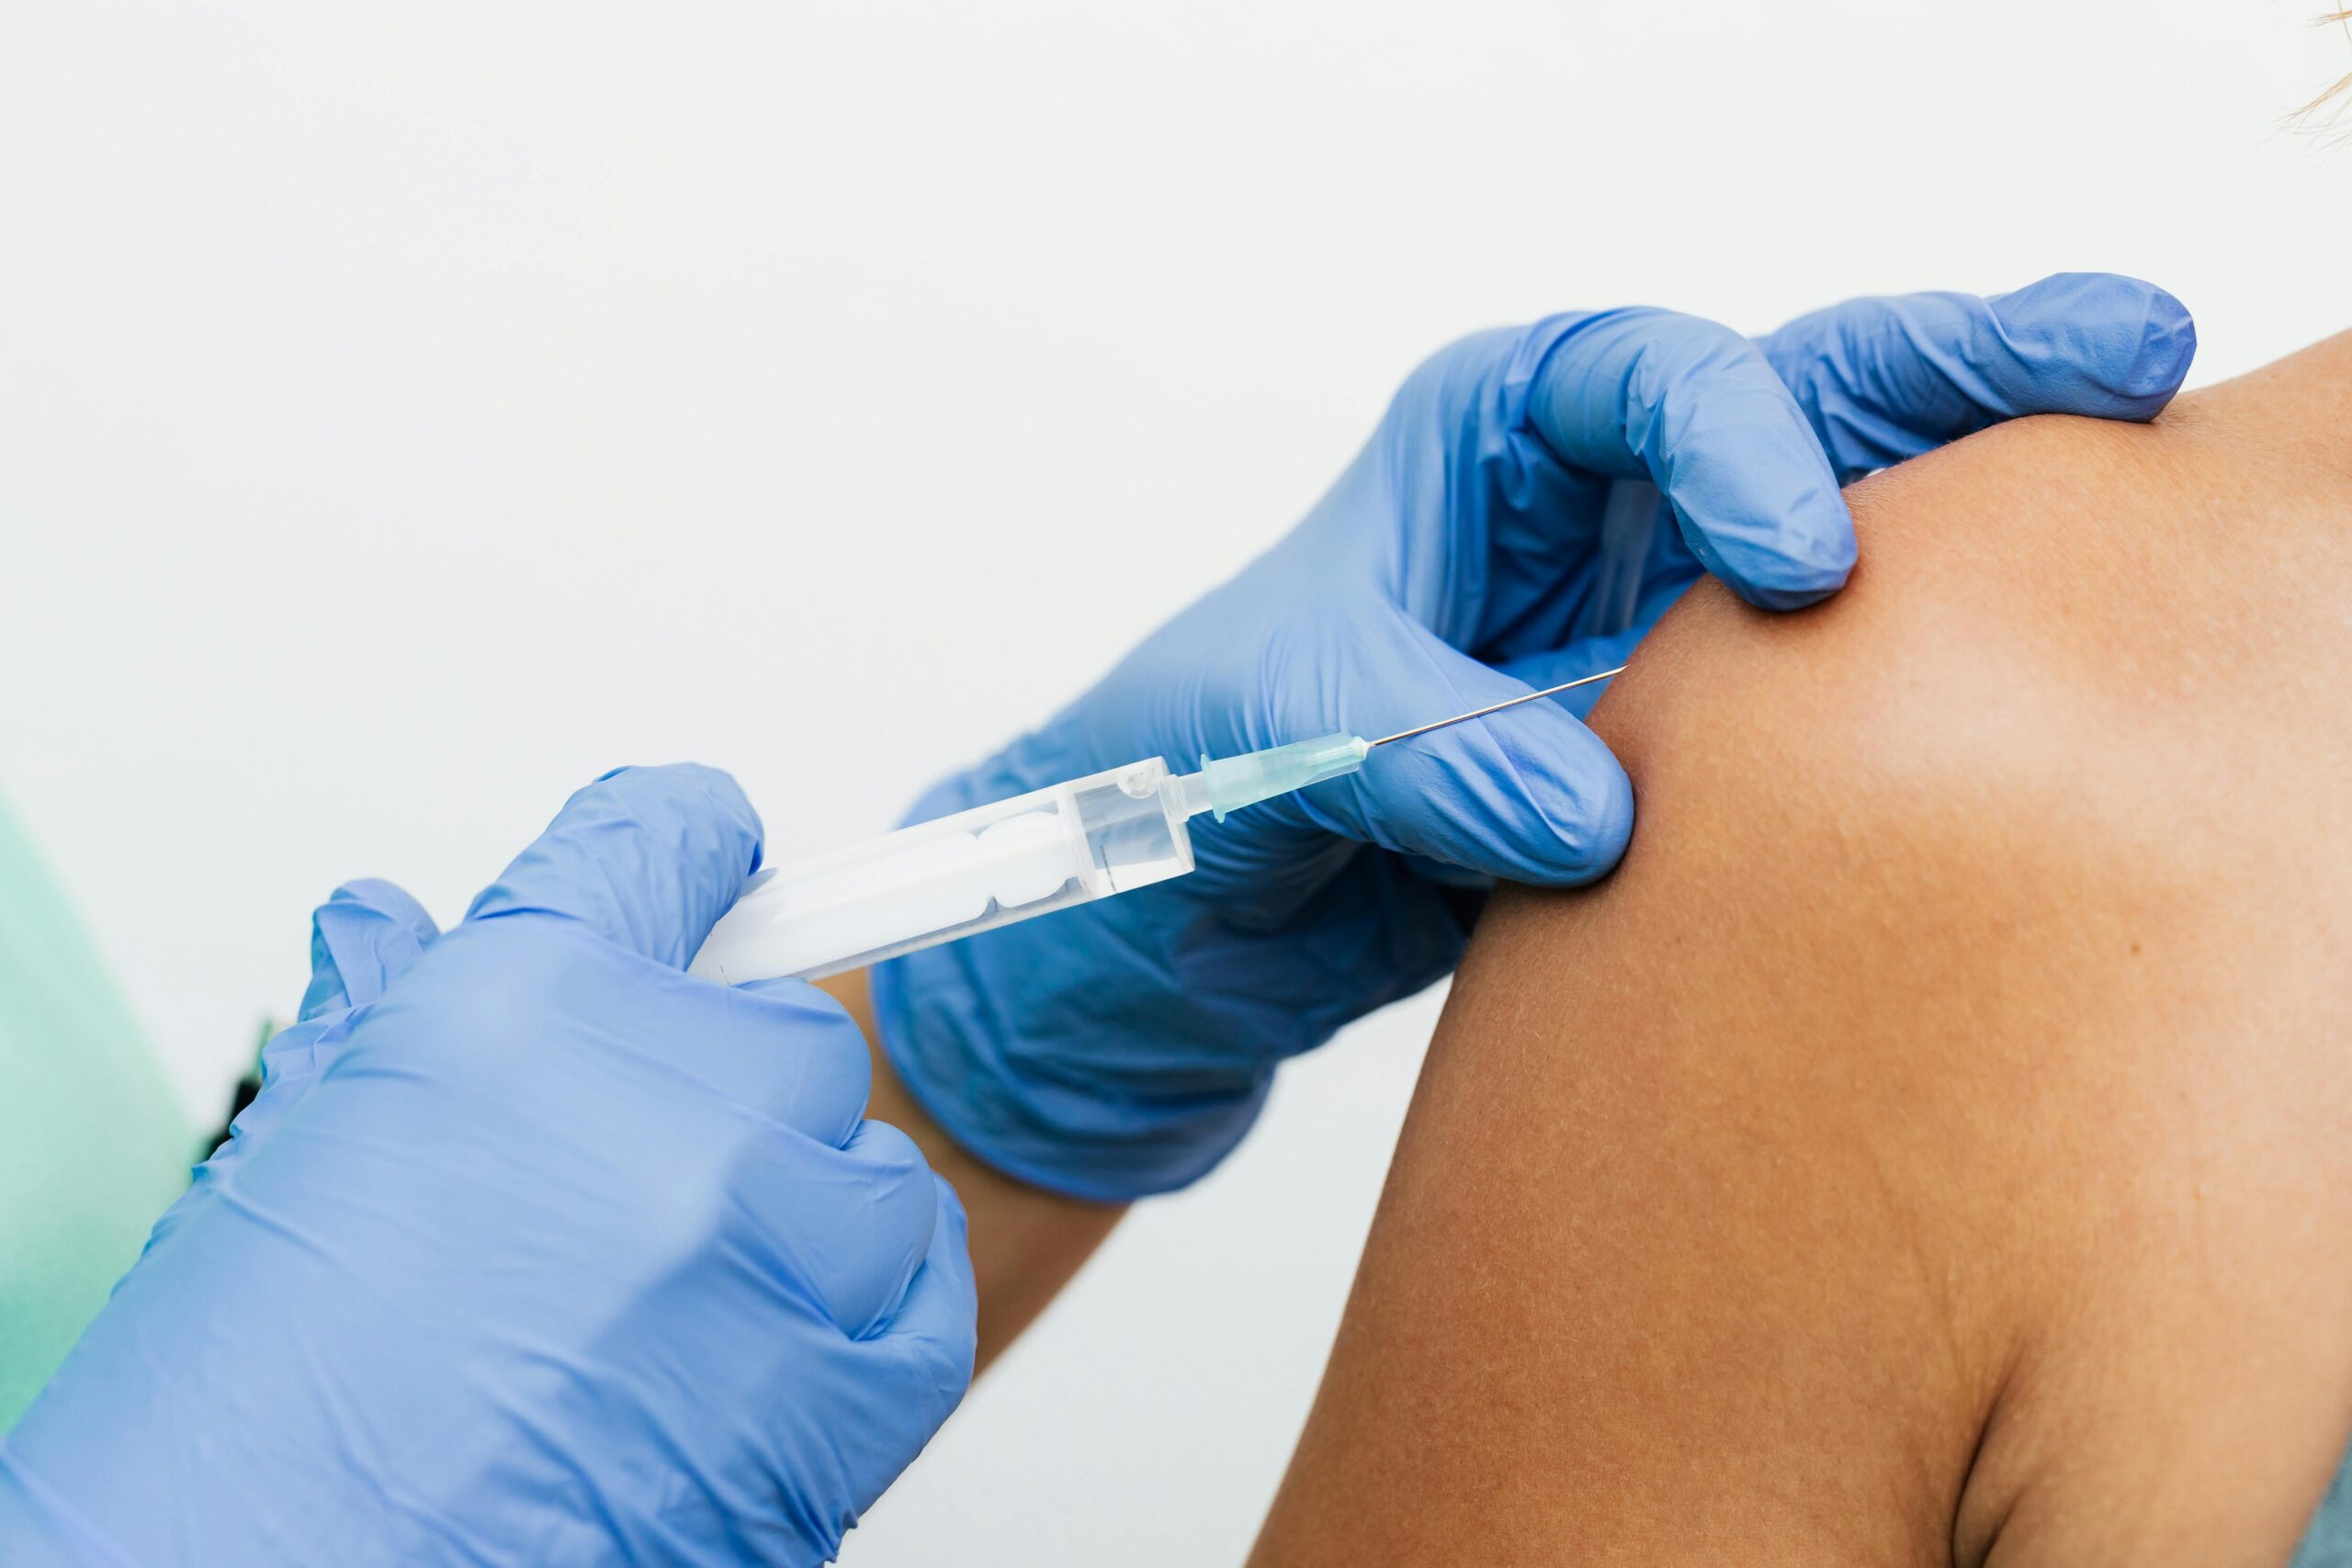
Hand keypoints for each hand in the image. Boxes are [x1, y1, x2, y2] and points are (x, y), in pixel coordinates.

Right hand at [0, 766, 974, 1566]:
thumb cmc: (246, 1442)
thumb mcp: (277, 1189)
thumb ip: (380, 1030)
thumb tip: (393, 924)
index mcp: (517, 1016)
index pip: (661, 844)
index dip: (679, 851)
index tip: (708, 864)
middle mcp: (670, 1108)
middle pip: (785, 1026)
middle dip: (716, 1087)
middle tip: (619, 1187)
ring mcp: (773, 1251)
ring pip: (868, 1160)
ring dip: (798, 1208)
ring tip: (676, 1300)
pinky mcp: (846, 1396)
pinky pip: (927, 1286)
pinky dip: (879, 1298)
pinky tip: (785, 1334)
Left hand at [868, 274, 2195, 1203]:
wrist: (1161, 947)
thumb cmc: (1167, 790)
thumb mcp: (1261, 743)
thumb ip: (1416, 758)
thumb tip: (1595, 812)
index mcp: (1477, 447)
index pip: (1637, 382)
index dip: (1737, 440)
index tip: (1793, 565)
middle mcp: (1586, 519)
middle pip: (1791, 407)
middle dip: (1944, 371)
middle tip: (2111, 351)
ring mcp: (1648, 634)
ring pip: (1843, 539)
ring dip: (1975, 504)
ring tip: (2140, 457)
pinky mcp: (1678, 755)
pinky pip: (1815, 710)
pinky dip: (1920, 690)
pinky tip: (2037, 680)